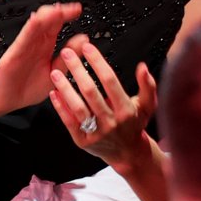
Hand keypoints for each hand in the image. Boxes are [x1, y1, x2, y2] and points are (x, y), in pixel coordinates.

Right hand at [0, 3, 82, 116]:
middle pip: (45, 23)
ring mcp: (22, 49)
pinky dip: (28, 30)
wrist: (5, 102)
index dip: (66, 16)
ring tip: (56, 10)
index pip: (55, 26)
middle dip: (57, 13)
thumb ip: (67, 58)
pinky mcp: (12, 57)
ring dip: (45, 18)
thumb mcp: (54, 74)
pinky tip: (35, 21)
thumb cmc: (26, 88)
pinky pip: (21, 41)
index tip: (78, 9)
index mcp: (43, 47)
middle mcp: (33, 44)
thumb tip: (84, 40)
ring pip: (33, 28)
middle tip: (70, 8)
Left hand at [48, 43, 156, 172]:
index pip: (110, 81)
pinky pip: (69, 122)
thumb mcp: (147, 106)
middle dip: (77, 70)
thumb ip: (147, 85)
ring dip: (65, 88)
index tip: (87, 47)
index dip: (98, 62)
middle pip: (90, 92)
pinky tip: (53, 93)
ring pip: (77, 108)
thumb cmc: (134, 124)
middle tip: (66, 52)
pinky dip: (60, 107)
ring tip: (55, 72)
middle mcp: (111, 122)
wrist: (127, 153)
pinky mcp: (82, 141)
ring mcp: (96, 133)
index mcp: (126, 110)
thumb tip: (142, 67)